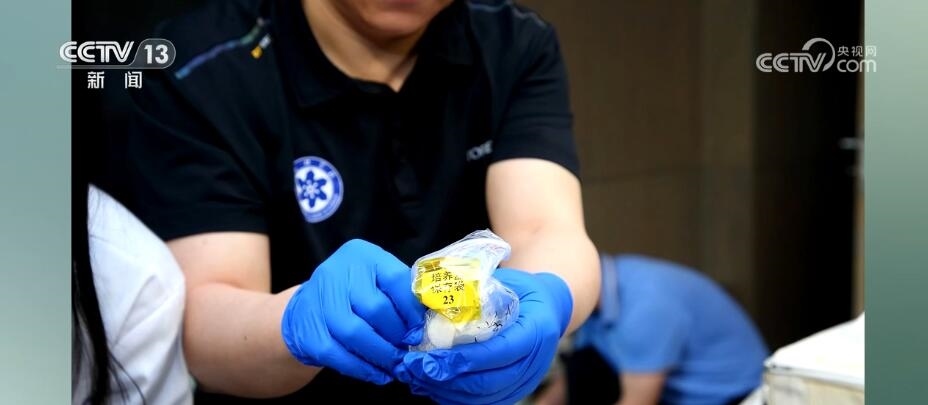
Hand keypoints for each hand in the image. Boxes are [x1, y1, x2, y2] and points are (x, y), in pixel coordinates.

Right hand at [281, 239, 426, 383]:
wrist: (305, 309)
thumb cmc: (352, 295)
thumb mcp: (375, 281)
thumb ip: (399, 295)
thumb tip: (429, 325)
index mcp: (362, 255)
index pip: (395, 279)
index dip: (412, 309)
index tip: (419, 330)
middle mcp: (337, 272)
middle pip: (375, 308)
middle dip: (397, 335)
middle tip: (409, 350)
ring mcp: (319, 301)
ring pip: (356, 333)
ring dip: (382, 355)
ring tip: (396, 365)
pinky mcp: (308, 330)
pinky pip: (339, 355)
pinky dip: (363, 369)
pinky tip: (378, 374)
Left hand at [396, 268, 572, 403]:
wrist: (547, 308)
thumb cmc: (520, 290)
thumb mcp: (503, 281)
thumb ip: (473, 291)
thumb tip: (427, 299)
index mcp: (537, 329)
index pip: (499, 351)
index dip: (464, 358)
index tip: (431, 357)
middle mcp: (536, 362)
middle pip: (489, 382)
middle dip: (447, 379)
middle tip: (414, 368)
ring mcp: (526, 381)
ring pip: (483, 397)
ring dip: (445, 391)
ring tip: (415, 377)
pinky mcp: (514, 391)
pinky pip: (482, 402)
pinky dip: (454, 397)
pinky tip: (431, 386)